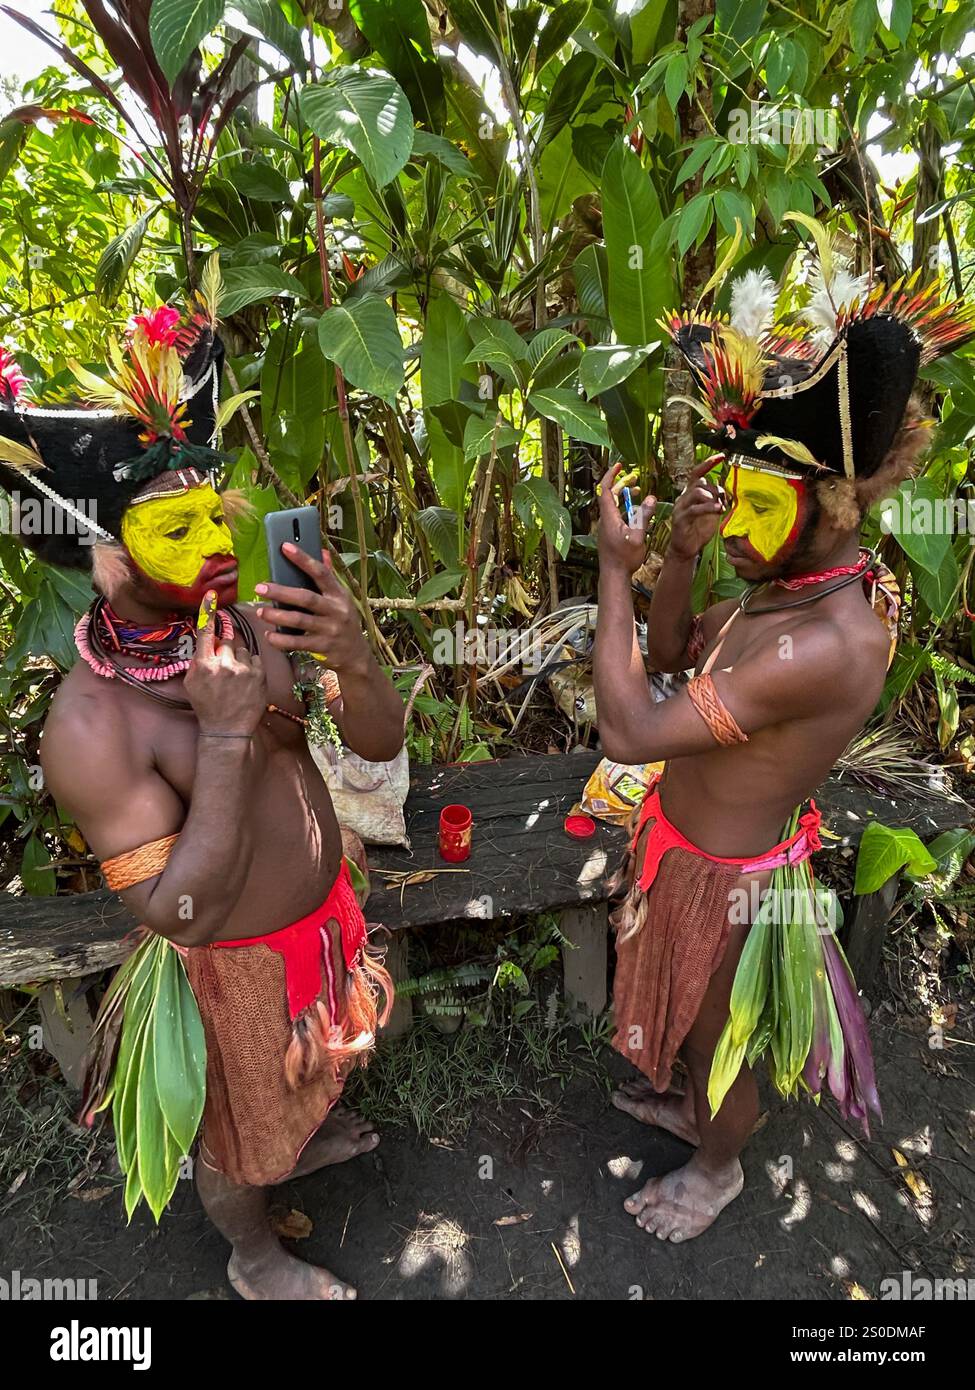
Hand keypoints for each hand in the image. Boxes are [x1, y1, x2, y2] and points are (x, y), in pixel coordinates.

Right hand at [184, 590, 266, 735]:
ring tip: (235, 678)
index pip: (205, 632)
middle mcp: (224, 664)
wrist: (227, 728)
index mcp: (205, 665)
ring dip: (239, 658)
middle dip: (225, 649)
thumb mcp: (192, 683)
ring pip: (243, 649)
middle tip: (224, 667)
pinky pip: (255, 658)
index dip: (208, 611)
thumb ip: (198, 660)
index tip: (211, 594)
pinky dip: (251, 666)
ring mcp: (244, 669)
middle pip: (227, 641)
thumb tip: (206, 642)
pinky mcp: (260, 675)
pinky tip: (245, 681)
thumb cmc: (207, 705)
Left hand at [255, 544, 370, 673]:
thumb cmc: (344, 622)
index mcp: (339, 595)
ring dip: (277, 616)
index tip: (285, 547)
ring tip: (261, 612)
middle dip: (281, 592)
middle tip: (260, 587)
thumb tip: (322, 551)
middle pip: (306, 598)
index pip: (321, 572)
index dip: (303, 559)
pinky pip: (297, 643)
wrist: (356, 655)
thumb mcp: (342, 599)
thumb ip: (329, 577)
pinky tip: (269, 635)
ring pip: (299, 620)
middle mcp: (336, 610)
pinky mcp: (322, 647)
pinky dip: (281, 640)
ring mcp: (330, 630)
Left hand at [597, 463, 656, 575]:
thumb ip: (644, 516)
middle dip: (621, 483)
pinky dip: (625, 508)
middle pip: (609, 495)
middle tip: (634, 477)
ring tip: (637, 491)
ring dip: (624, 496)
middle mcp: (605, 520)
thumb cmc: (624, 558)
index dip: (611, 475)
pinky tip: (636, 511)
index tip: (619, 465)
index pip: (605, 489)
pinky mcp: (609, 533)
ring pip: (613, 505)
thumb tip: (651, 498)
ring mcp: (606, 527)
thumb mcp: (638, 536)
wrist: (613, 575)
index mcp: (609, 517)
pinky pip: (616, 515)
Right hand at [669, 456, 726, 562]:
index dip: (708, 463)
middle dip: (713, 489)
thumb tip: (722, 489)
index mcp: (690, 493)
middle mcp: (683, 497)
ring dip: (711, 497)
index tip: (722, 456)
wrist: (687, 548)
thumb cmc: (699, 529)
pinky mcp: (680, 519)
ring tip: (719, 507)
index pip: (697, 473)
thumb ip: (716, 498)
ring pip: (696, 492)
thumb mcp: (711, 511)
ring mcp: (680, 507)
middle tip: (722, 501)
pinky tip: (717, 510)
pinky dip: (708, 508)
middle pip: (698, 482)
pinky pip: (695, 509)